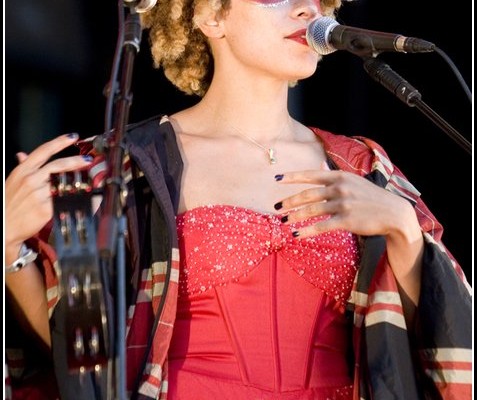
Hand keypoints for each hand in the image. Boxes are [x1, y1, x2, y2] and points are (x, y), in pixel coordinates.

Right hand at [5, 134, 92, 263]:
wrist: (3, 228)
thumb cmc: (8, 205)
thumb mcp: (12, 182)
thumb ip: (23, 168)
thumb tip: (22, 155)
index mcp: (22, 171)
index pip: (43, 151)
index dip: (59, 142)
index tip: (72, 137)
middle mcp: (30, 180)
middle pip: (58, 165)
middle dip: (76, 161)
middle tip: (87, 160)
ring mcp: (38, 195)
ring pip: (63, 184)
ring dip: (78, 182)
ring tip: (88, 182)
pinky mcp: (45, 209)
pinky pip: (64, 201)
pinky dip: (76, 199)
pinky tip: (84, 199)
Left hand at [275, 162, 419, 239]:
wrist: (394, 213)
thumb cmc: (371, 197)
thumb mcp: (353, 181)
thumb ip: (334, 175)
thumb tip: (319, 166)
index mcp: (340, 176)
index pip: (311, 175)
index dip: (292, 177)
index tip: (276, 179)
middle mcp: (339, 188)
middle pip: (307, 195)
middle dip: (289, 201)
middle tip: (276, 208)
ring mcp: (343, 204)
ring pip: (312, 211)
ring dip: (294, 217)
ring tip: (283, 221)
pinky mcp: (346, 220)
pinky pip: (321, 226)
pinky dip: (306, 231)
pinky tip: (295, 234)